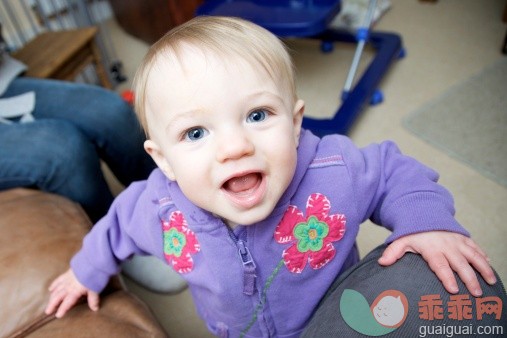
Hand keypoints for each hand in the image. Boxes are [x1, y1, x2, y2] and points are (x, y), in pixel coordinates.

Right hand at [45, 269, 99, 317]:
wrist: (93, 261)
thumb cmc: (95, 276)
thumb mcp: (95, 289)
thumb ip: (93, 299)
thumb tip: (95, 309)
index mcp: (75, 291)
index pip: (67, 303)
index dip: (62, 309)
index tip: (58, 315)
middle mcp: (69, 286)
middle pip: (58, 296)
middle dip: (52, 304)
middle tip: (47, 311)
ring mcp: (67, 279)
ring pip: (57, 289)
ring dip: (52, 296)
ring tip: (49, 302)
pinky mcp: (68, 273)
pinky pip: (58, 280)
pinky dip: (54, 285)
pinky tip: (51, 288)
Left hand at [378, 231, 496, 296]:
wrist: (424, 212)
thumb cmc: (412, 232)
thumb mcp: (401, 240)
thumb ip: (393, 252)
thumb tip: (382, 263)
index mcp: (432, 249)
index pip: (440, 265)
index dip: (447, 277)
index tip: (453, 290)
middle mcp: (447, 245)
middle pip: (460, 264)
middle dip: (469, 279)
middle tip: (476, 293)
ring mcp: (457, 241)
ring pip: (473, 255)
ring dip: (483, 268)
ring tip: (491, 282)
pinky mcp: (463, 238)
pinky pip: (475, 247)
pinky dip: (483, 256)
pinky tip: (489, 266)